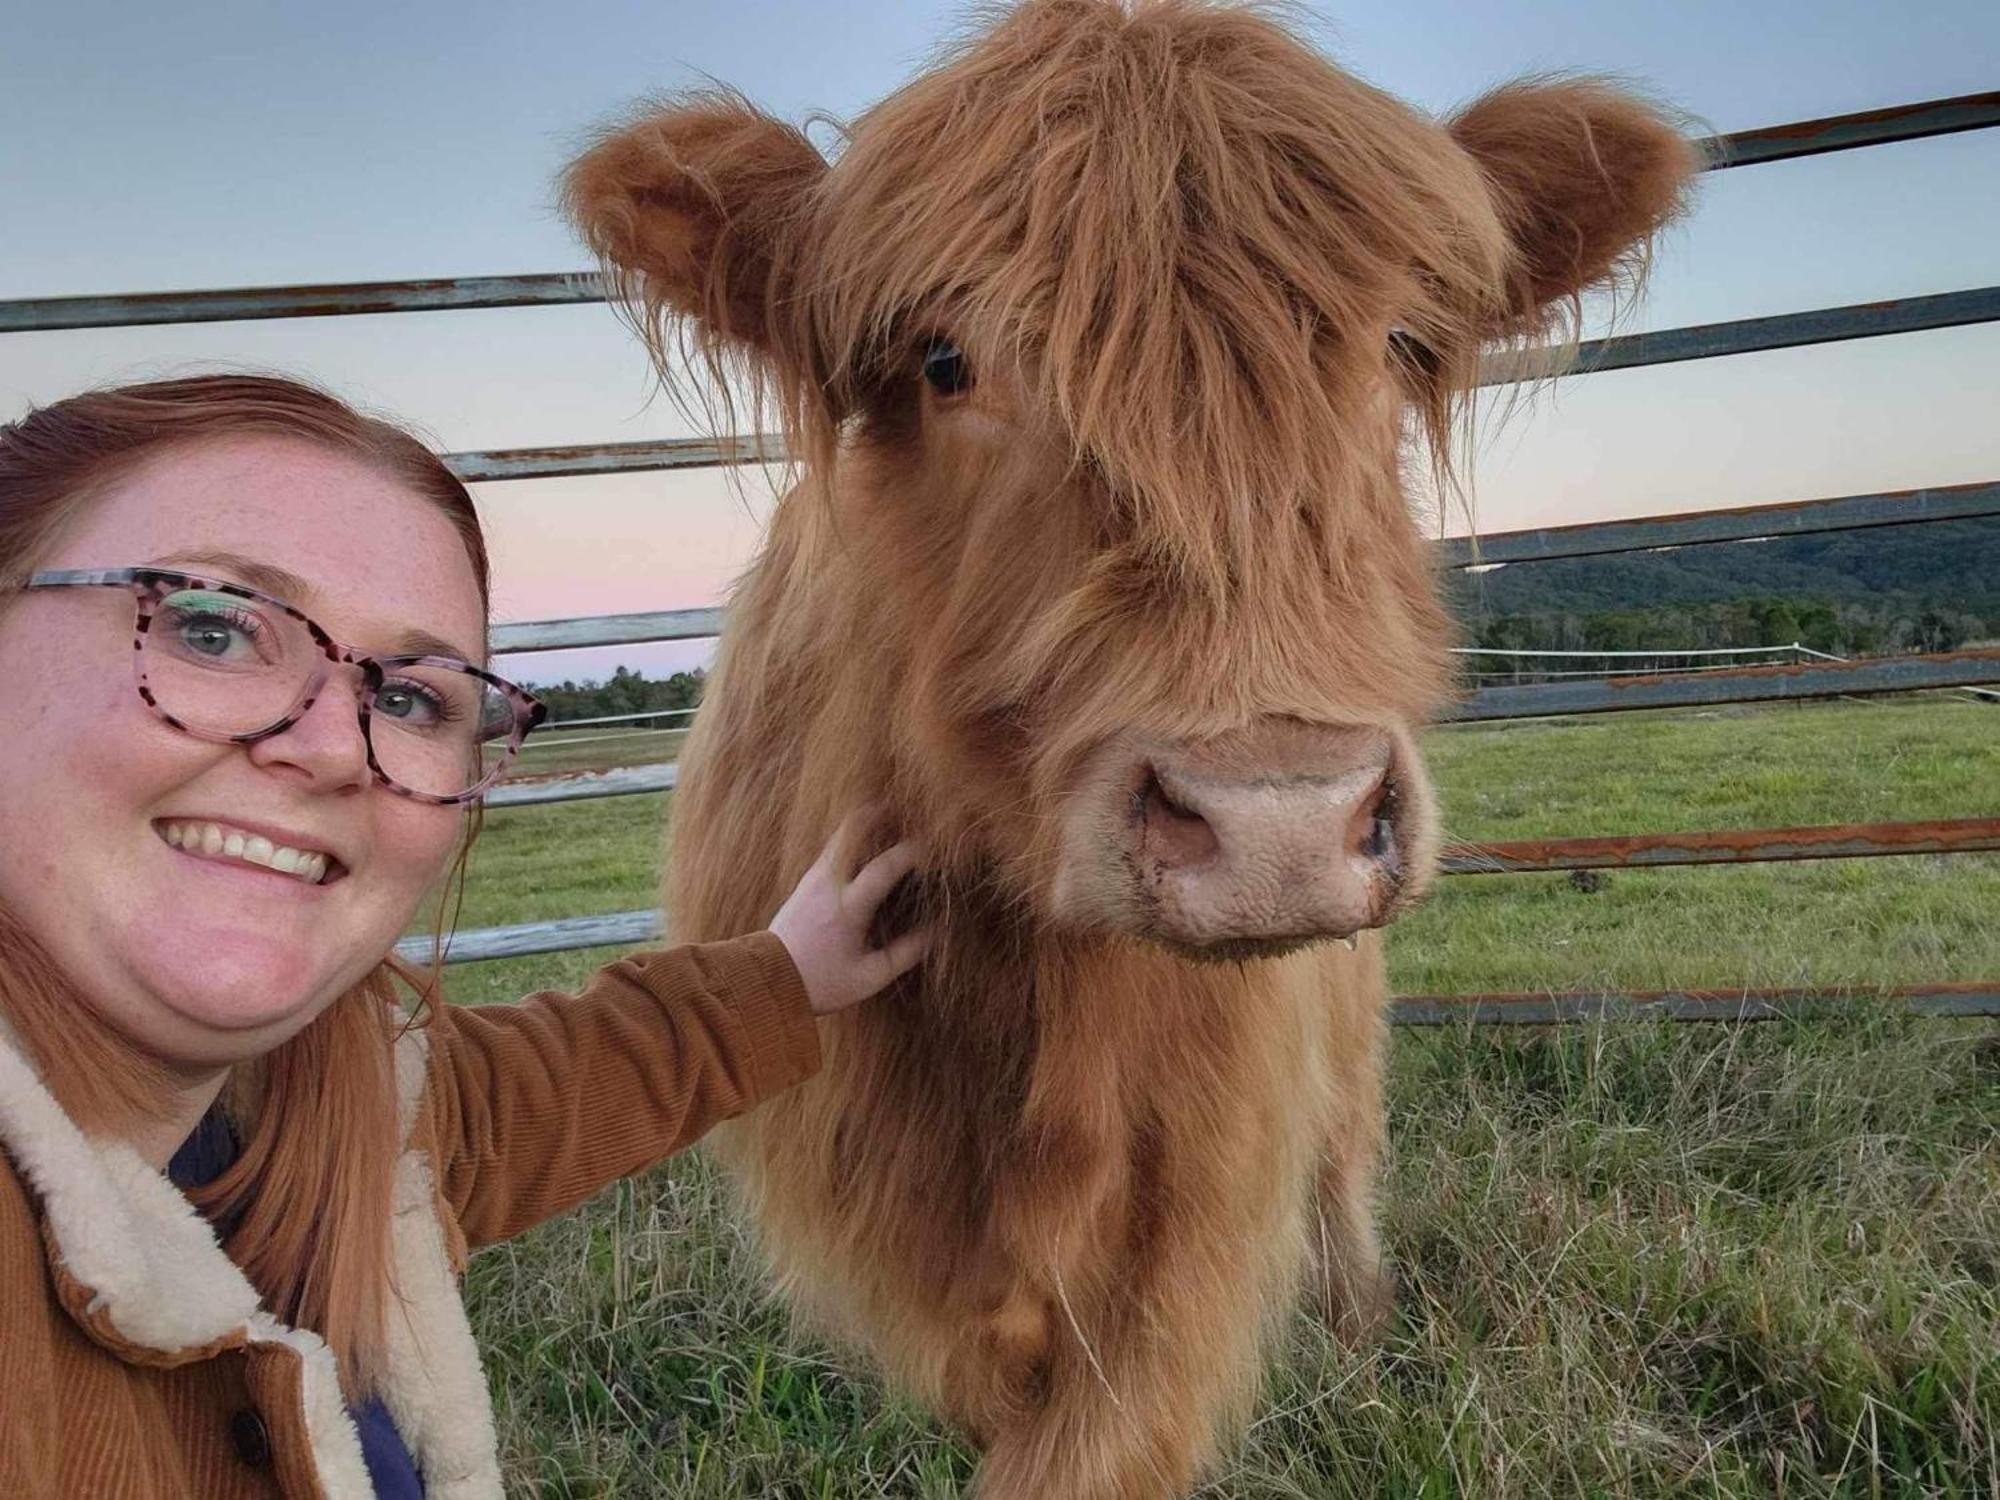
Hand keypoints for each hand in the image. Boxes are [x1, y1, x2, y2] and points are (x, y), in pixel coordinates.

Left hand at [768, 807, 931, 1015]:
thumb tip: (937, 932)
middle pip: (853, 831)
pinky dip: (853, 840)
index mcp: (848, 906)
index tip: (933, 849)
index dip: (912, 852)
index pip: (885, 866)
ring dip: (866, 825)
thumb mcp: (870, 976)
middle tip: (905, 809)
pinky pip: (833, 849)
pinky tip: (867, 847)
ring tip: (891, 820)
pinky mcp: (805, 881)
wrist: (767, 980)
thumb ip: (906, 952)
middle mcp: (828, 883)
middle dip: (880, 814)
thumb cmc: (821, 983)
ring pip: (841, 835)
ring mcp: (813, 878)